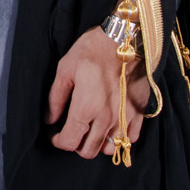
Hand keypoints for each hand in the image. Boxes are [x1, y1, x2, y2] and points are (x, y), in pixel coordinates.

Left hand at [47, 28, 150, 159]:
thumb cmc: (92, 50)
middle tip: (70, 130)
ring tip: (91, 128)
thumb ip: (55, 98)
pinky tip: (110, 124)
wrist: (125, 38)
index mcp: (86, 108)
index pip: (69, 141)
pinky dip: (119, 138)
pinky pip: (130, 139)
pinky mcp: (139, 112)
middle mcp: (107, 118)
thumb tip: (49, 119)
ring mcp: (125, 117)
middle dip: (75, 144)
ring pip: (109, 148)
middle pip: (89, 151)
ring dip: (98, 143)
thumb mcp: (65, 69)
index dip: (57, 140)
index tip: (54, 132)